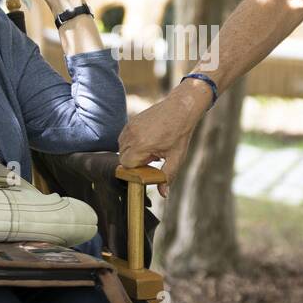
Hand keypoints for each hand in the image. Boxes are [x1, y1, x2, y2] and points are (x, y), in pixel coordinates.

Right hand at [118, 81, 209, 197]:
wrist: (181, 108)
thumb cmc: (180, 133)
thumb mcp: (176, 158)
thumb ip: (167, 177)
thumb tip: (163, 194)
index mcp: (142, 145)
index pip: (126, 165)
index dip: (136, 170)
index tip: (147, 168)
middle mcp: (132, 135)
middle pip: (122, 158)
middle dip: (135, 162)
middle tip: (152, 158)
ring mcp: (130, 127)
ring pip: (122, 148)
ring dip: (133, 152)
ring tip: (151, 149)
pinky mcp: (131, 121)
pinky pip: (124, 138)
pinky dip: (132, 143)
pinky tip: (147, 141)